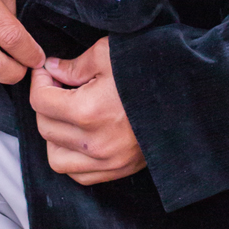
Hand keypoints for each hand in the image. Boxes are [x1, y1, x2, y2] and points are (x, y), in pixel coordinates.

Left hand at [29, 37, 146, 184]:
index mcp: (89, 111)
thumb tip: (52, 70)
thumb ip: (75, 65)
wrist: (189, 95)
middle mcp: (95, 143)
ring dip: (55, 136)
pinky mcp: (120, 170)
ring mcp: (108, 161)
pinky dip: (72, 158)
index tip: (47, 72)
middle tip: (59, 87)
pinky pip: (78, 174)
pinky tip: (81, 136)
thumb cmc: (152, 69)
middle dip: (46, 104)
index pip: (40, 101)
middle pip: (45, 127)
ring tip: (68, 115)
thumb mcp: (110, 54)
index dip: (39, 81)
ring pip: (55, 158)